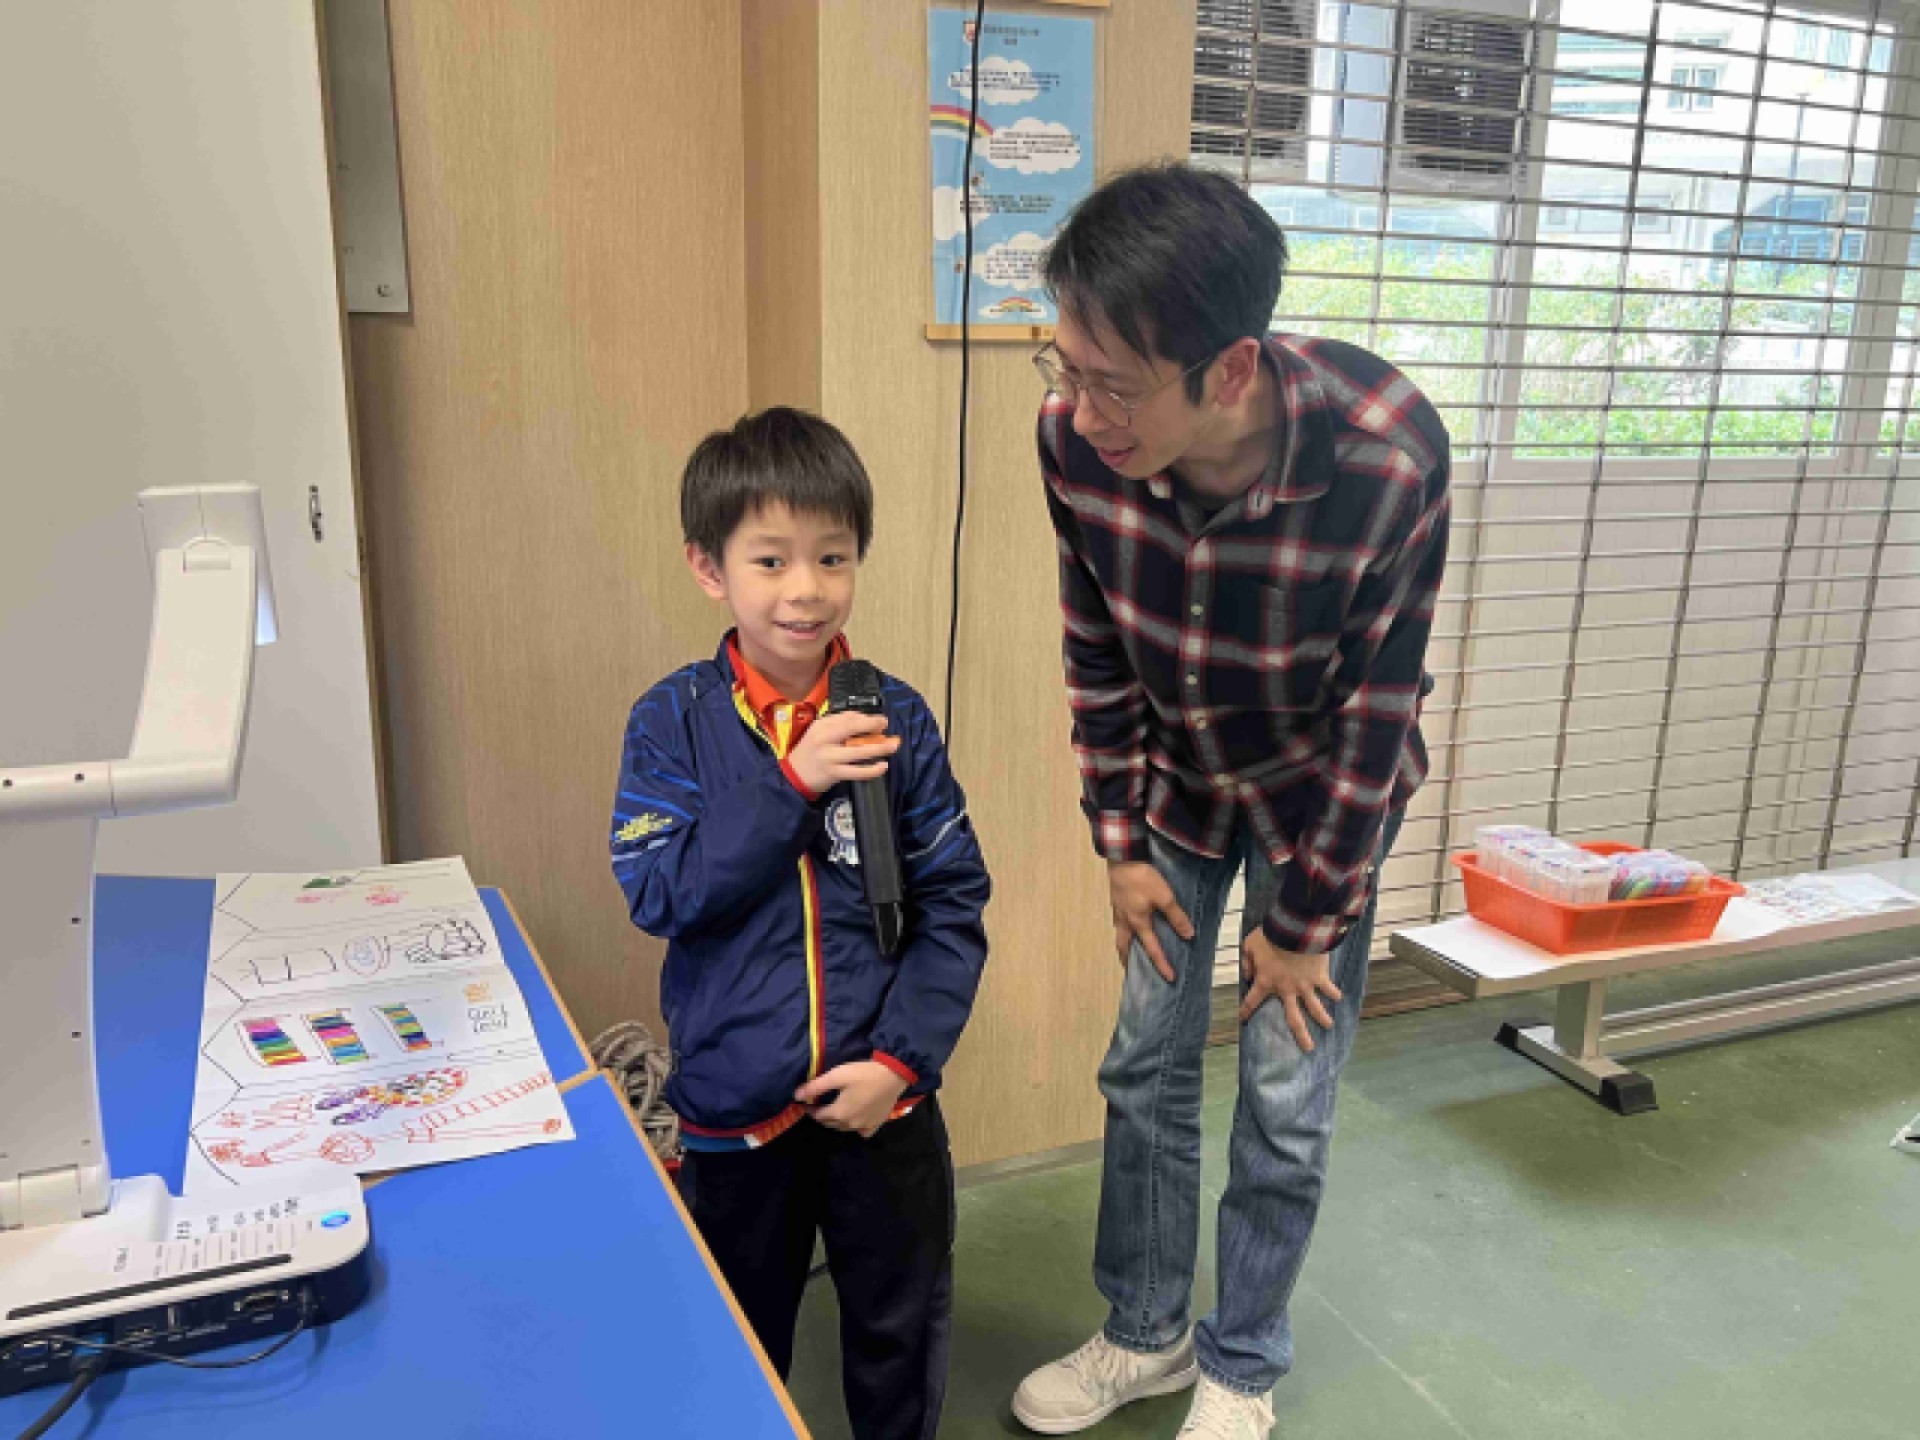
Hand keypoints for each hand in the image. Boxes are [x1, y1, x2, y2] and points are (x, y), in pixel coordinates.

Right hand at [787, 712, 900, 797]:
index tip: (880, 720)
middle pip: (851, 729)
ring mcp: (829, 757)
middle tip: (887, 726)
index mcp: (821, 726)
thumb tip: (863, 718)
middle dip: (872, 725)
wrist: (793, 775)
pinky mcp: (833, 773)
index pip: (846, 718)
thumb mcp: (819, 732)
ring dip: (879, 748)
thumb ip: (838, 723)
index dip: (866, 718)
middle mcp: (824, 739)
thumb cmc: (811, 751)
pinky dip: (872, 770)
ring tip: (893, 746)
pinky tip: (883, 766)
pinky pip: (856, 772)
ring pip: (858, 751)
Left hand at [795, 1061, 909, 1137]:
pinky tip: (856, 1120)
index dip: (810, 1109)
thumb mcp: (837, 1075)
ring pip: (844, 1129)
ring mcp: (865, 1126)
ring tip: (834, 1112)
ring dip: (836, 1122)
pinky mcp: (877, 1124)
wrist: (894, 1074)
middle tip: (818, 1106)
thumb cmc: (863, 1073)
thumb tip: (796, 1096)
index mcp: (839, 1113)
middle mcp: (850, 1124)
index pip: (818, 1115)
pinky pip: (862, 1132)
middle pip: (830, 1124)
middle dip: (822, 1116)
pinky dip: (856, 1129)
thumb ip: (816, 1086)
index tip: (805, 1103)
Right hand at [1108, 861, 1193, 983]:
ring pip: (1119, 934)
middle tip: (1132, 971)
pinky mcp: (1115, 900)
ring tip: (1128, 950)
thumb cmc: (1142, 878)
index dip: (1162, 965)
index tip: (1170, 978)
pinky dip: (1123, 929)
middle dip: (1127, 960)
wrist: (1122, 857)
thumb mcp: (1165, 897)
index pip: (1152, 949)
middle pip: (1123, 947)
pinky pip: (1118, 922)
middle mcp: (1125, 921)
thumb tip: (1188, 936)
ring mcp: (1117, 910)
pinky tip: (1128, 924)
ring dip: (1123, 945)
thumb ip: (1176, 917)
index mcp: (1138, 923)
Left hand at [1239, 929, 1340, 1050]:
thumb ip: (1247, 962)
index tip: (1243, 1019)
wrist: (1296, 931)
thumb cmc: (1270, 936)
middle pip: (1294, 1018)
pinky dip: (1334, 992)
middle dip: (1301, 1034)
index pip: (1252, 1001)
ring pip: (1315, 1008)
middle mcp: (1287, 990)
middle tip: (1308, 1048)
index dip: (1246, 1010)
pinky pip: (1328, 987)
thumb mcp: (1249, 945)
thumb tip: (1246, 975)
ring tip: (1329, 1026)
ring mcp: (1305, 986)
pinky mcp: (1319, 977)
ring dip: (1323, 1017)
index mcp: (1266, 982)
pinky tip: (1339, 997)